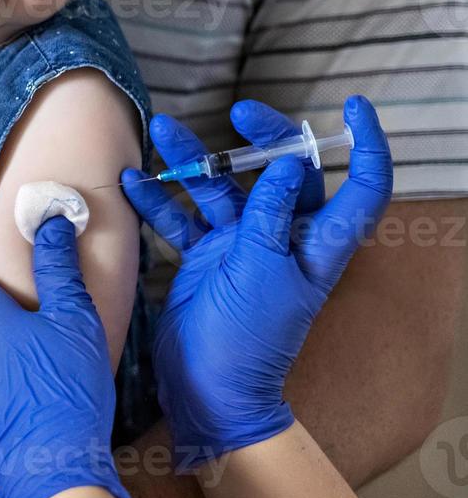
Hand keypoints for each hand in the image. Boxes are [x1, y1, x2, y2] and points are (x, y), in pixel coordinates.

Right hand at [121, 95, 393, 470]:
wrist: (208, 389)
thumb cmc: (246, 340)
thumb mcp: (263, 271)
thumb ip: (269, 216)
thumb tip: (287, 167)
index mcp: (316, 246)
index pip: (360, 188)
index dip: (365, 146)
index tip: (351, 108)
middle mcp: (281, 240)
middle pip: (281, 176)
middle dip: (262, 140)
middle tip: (238, 114)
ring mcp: (240, 248)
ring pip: (221, 190)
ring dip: (193, 162)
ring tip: (162, 132)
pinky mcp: (203, 259)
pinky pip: (182, 219)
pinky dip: (159, 200)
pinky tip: (133, 183)